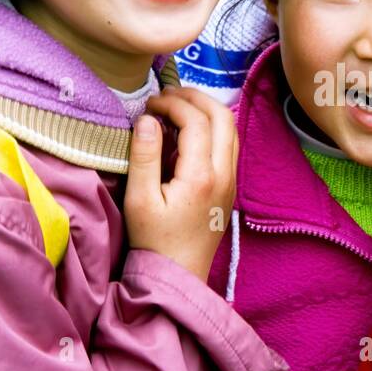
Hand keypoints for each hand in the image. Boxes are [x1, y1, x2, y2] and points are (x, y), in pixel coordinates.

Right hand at [123, 87, 237, 280]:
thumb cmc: (154, 241)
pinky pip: (229, 145)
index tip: (149, 104)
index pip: (195, 121)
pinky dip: (212, 127)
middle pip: (223, 116)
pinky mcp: (230, 187)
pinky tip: (188, 131)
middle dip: (196, 98)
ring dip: (207, 110)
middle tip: (168, 95)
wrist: (179, 275)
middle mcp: (224, 174)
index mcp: (201, 176)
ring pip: (231, 129)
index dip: (172, 103)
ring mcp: (231, 180)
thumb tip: (147, 119)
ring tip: (177, 107)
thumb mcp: (139, 199)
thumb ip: (144, 156)